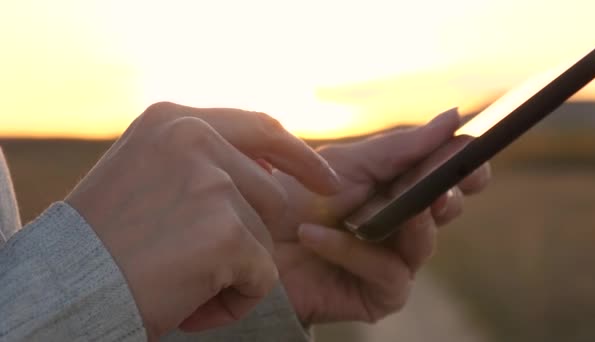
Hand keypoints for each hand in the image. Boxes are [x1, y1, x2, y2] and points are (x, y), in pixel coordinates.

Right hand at [65, 102, 339, 338]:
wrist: (63, 291)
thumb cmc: (102, 243)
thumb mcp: (148, 176)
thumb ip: (204, 165)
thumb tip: (272, 178)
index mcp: (174, 121)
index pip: (261, 128)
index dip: (299, 156)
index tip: (326, 180)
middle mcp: (194, 138)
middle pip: (268, 193)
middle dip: (248, 235)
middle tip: (193, 262)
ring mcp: (213, 183)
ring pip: (264, 236)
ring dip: (232, 270)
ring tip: (176, 280)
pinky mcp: (227, 232)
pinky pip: (261, 275)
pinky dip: (232, 300)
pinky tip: (186, 303)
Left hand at [271, 108, 491, 323]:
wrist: (253, 244)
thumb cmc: (295, 201)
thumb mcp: (347, 165)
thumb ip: (401, 147)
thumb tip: (455, 117)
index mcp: (398, 187)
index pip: (445, 175)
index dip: (465, 165)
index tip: (473, 152)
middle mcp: (402, 223)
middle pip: (445, 207)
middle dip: (443, 194)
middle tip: (434, 187)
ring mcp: (393, 259)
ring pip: (424, 242)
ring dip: (396, 222)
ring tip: (363, 213)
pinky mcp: (378, 294)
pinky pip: (389, 272)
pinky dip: (352, 251)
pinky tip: (314, 237)